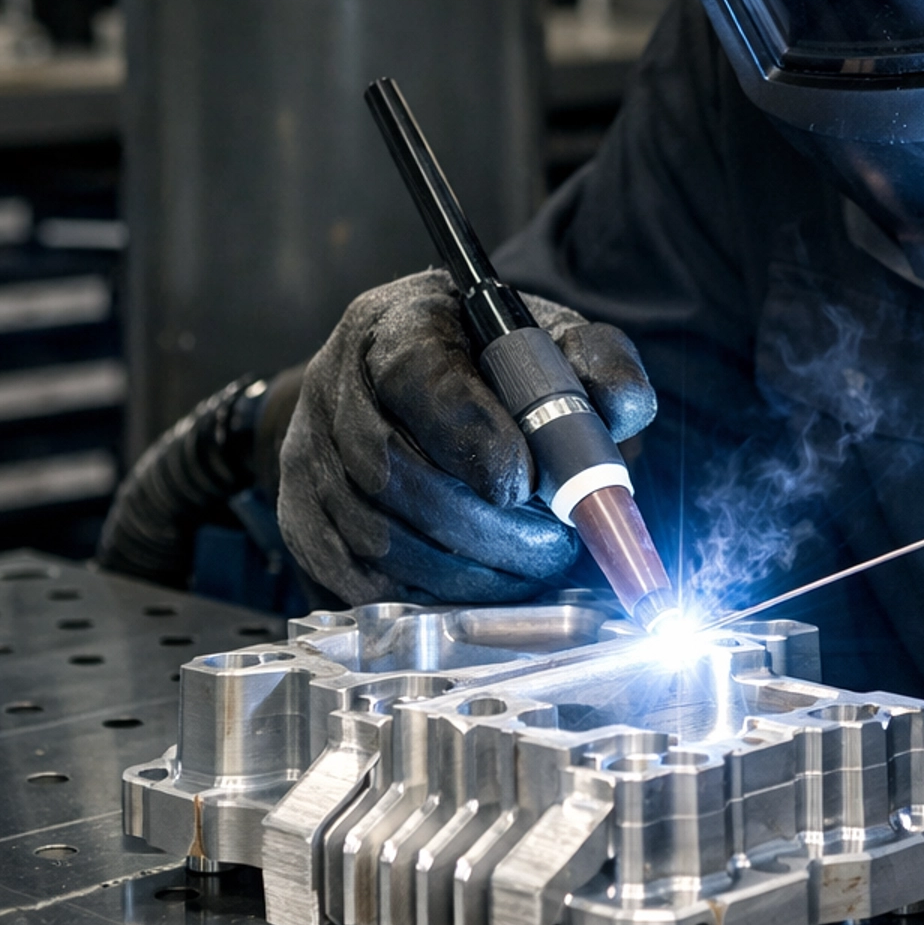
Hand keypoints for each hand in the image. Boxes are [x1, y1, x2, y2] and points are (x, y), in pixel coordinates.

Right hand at [277, 270, 655, 606]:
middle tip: (552, 550)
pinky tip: (481, 590)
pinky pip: (358, 581)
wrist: (407, 396)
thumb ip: (596, 367)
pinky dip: (428, 598)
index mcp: (395, 326)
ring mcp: (308, 456)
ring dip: (464, 572)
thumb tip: (621, 409)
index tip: (530, 484)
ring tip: (529, 570)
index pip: (417, 376)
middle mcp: (335, 385)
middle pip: (391, 469)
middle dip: (483, 527)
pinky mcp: (302, 519)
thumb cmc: (490, 370)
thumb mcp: (551, 347)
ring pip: (377, 536)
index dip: (474, 437)